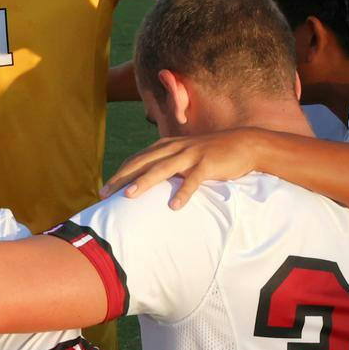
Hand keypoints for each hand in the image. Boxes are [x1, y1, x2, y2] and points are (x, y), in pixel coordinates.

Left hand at [103, 129, 262, 206]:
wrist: (243, 143)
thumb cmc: (211, 153)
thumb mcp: (185, 156)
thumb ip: (168, 164)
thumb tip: (149, 181)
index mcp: (167, 146)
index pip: (137, 160)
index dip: (120, 173)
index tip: (104, 189)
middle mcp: (175, 148)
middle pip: (143, 163)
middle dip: (122, 178)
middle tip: (105, 194)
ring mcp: (191, 155)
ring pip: (163, 168)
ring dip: (144, 182)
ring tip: (128, 196)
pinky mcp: (208, 164)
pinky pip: (193, 180)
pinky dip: (183, 192)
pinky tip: (174, 206)